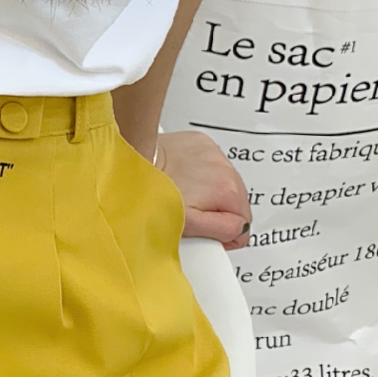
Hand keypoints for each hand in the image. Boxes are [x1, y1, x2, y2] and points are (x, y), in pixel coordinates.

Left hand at [155, 130, 250, 249]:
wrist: (134, 163)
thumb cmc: (154, 195)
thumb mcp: (191, 226)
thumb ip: (224, 231)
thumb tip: (239, 232)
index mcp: (230, 193)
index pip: (243, 225)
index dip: (225, 233)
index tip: (208, 231)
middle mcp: (227, 171)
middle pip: (236, 202)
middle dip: (219, 211)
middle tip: (193, 212)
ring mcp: (215, 154)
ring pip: (226, 182)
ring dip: (212, 191)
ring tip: (186, 193)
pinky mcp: (202, 142)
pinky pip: (212, 162)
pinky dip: (202, 171)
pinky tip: (184, 176)